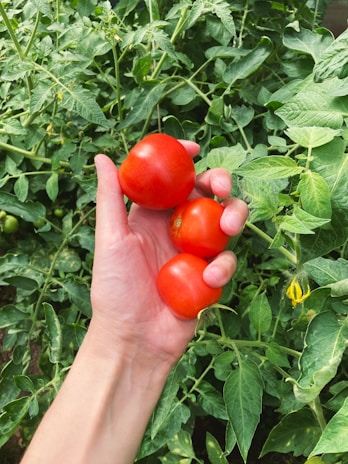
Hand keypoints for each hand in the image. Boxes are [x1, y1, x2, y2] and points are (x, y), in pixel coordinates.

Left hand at [90, 141, 247, 365]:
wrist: (134, 339)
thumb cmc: (115, 290)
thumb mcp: (111, 239)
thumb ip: (110, 198)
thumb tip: (103, 157)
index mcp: (151, 216)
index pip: (172, 179)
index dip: (184, 160)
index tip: (194, 148)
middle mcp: (176, 229)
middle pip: (206, 195)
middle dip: (220, 183)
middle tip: (223, 186)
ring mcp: (195, 252)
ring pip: (225, 222)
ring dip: (234, 217)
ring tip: (230, 226)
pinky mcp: (209, 276)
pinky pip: (226, 260)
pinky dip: (223, 266)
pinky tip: (209, 278)